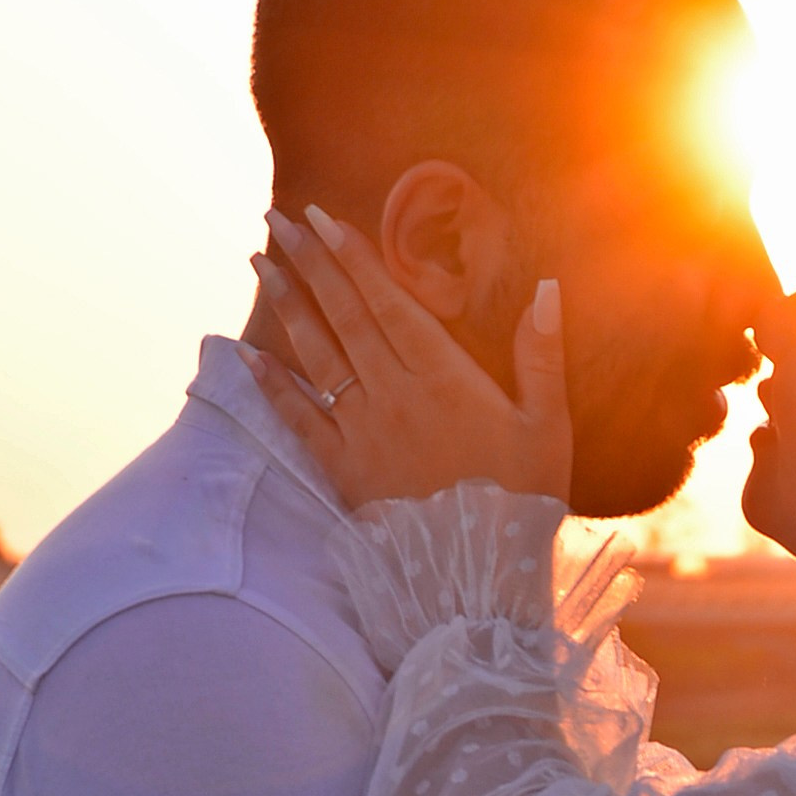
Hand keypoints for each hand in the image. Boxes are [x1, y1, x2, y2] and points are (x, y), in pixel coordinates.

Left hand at [243, 205, 572, 510]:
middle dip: (310, 262)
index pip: (388, 302)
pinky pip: (299, 419)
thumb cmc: (523, 499)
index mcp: (445, 377)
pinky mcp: (344, 470)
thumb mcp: (549, 426)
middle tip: (279, 218)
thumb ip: (542, 355)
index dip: (354, 257)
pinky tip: (246, 353)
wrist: (480, 577)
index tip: (323, 218)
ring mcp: (364, 432)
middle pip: (344, 316)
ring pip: (317, 355)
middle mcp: (395, 395)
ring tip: (261, 262)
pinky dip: (271, 385)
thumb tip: (548, 287)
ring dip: (287, 305)